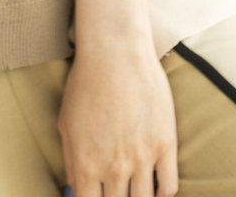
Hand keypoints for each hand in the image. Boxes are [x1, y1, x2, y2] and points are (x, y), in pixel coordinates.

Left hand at [57, 45, 179, 195]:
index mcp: (86, 163)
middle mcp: (114, 166)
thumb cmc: (86, 83)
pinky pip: (169, 186)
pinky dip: (162, 194)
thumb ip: (71, 162)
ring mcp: (142, 157)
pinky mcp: (165, 144)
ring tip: (133, 191)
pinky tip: (154, 190)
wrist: (115, 52)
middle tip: (116, 193)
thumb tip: (75, 190)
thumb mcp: (66, 123)